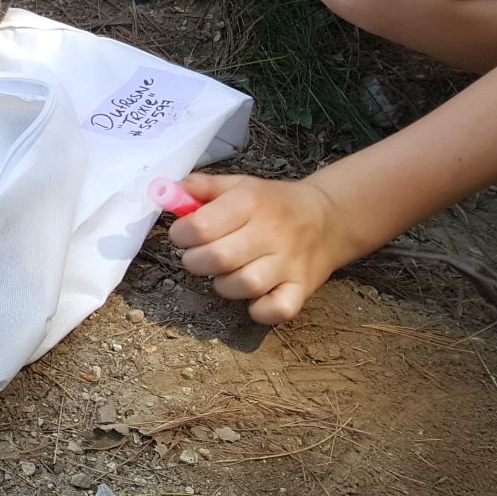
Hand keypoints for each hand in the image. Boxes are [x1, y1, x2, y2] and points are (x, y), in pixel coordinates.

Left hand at [167, 172, 360, 324]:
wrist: (328, 218)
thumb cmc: (273, 204)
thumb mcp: (239, 185)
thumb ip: (203, 187)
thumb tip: (168, 192)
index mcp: (251, 202)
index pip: (201, 226)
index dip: (181, 234)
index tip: (183, 235)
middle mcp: (271, 233)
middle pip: (219, 258)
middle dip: (195, 261)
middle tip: (199, 256)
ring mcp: (288, 263)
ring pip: (244, 285)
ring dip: (223, 285)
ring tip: (225, 273)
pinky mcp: (301, 288)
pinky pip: (277, 310)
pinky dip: (260, 310)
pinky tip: (254, 296)